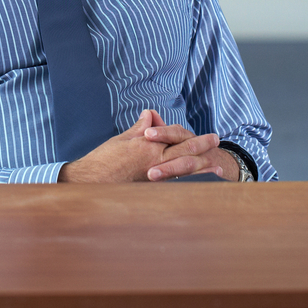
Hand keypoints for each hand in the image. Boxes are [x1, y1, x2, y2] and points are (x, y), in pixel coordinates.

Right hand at [57, 110, 223, 182]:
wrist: (90, 183)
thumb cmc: (102, 161)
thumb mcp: (121, 139)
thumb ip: (139, 128)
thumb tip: (150, 114)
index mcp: (148, 147)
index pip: (174, 136)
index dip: (187, 134)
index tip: (205, 136)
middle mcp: (155, 162)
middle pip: (186, 152)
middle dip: (203, 146)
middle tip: (215, 141)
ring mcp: (156, 179)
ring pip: (186, 171)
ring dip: (203, 169)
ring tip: (217, 169)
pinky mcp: (153, 192)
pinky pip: (178, 187)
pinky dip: (191, 186)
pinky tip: (201, 187)